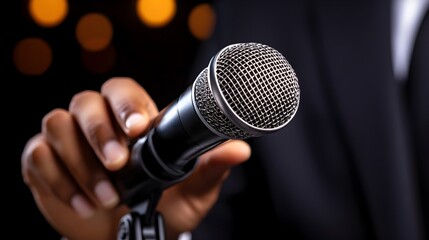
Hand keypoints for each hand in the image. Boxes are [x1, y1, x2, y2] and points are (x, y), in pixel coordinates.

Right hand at [21, 77, 250, 239]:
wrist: (127, 237)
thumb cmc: (161, 208)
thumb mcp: (190, 192)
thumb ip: (210, 169)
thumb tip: (239, 149)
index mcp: (132, 122)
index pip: (122, 90)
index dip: (126, 103)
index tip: (137, 127)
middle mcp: (97, 123)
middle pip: (85, 102)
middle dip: (99, 132)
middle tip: (117, 164)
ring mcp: (68, 141)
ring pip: (57, 125)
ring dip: (80, 163)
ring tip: (105, 198)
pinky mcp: (43, 162)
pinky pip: (37, 155)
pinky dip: (58, 180)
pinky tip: (82, 204)